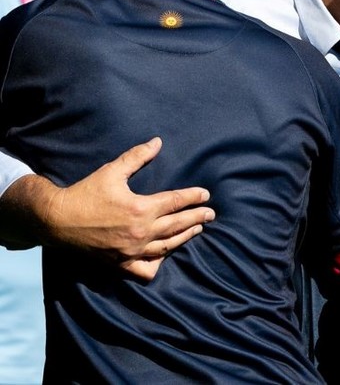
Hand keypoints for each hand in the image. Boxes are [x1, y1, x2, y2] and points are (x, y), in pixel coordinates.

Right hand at [40, 137, 213, 278]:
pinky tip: (165, 254)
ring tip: (196, 229)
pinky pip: (146, 269)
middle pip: (178, 225)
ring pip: (168, 246)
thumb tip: (157, 142)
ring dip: (185, 237)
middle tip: (211, 214)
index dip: (194, 197)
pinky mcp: (120, 264)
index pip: (176, 202)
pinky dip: (158, 263)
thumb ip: (137, 156)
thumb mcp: (112, 171)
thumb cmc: (84, 194)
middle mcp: (140, 232)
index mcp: (140, 209)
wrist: (55, 220)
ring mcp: (131, 251)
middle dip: (197, 218)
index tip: (206, 194)